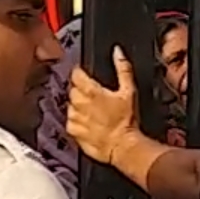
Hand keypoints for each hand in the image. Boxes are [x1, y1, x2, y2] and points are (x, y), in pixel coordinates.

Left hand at [67, 46, 144, 165]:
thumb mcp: (129, 90)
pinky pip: (69, 121)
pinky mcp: (73, 131)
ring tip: (92, 111)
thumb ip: (122, 69)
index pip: (76, 74)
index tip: (84, 74)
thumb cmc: (126, 121)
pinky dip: (76, 120)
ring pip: (69, 105)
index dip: (80, 72)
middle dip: (80, 90)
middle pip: (72, 89)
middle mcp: (79, 103)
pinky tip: (88, 122)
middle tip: (93, 96)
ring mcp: (75, 118)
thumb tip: (117, 52)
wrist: (123, 146)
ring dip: (77, 105)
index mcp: (91, 91)